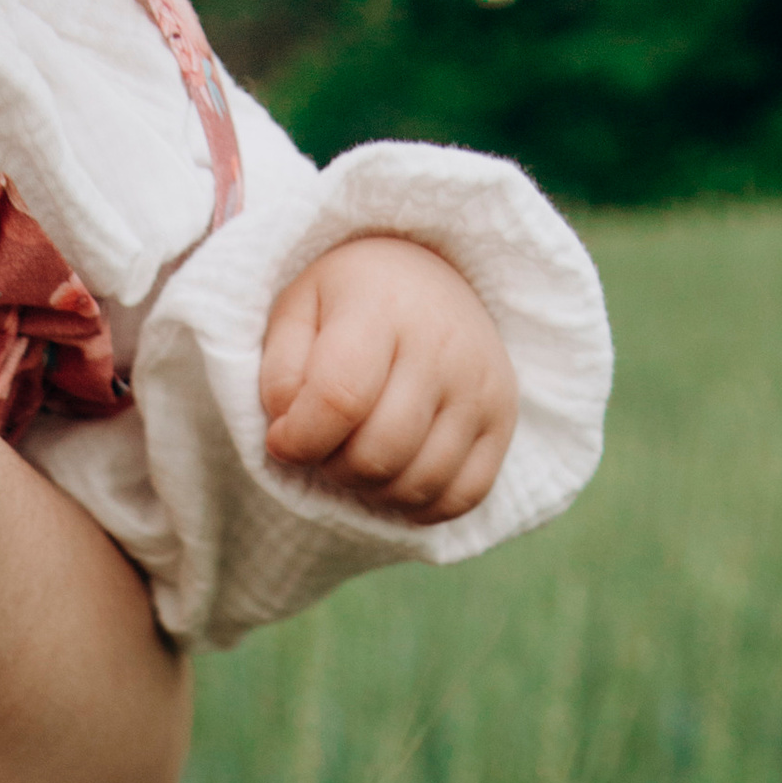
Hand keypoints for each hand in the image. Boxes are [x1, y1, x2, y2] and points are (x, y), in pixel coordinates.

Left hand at [259, 235, 517, 523]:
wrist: (426, 277)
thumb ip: (279, 373)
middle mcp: (443, 344)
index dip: (298, 440)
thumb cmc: (347, 304)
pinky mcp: (503, 418)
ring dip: (373, 490)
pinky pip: (460, 497)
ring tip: (361, 452)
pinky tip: (398, 474)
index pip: (339, 401)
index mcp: (383, 306)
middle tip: (327, 443)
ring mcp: (480, 384)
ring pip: (416, 484)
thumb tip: (288, 435)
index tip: (282, 439)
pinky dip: (419, 505)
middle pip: (377, 455)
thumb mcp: (296, 313)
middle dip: (335, 467)